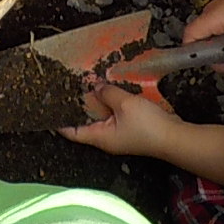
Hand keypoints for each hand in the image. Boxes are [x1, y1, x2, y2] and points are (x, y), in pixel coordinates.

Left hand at [58, 83, 181, 156]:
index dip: (59, 122)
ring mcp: (119, 134)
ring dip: (96, 102)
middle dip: (78, 105)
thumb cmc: (148, 126)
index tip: (49, 110)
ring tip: (86, 84)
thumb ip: (107, 93)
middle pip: (85, 122)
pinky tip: (110, 89)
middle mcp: (106, 138)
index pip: (72, 133)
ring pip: (101, 116)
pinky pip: (115, 114)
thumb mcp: (124, 104)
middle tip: (69, 87)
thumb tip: (96, 86)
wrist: (174, 137)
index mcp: (100, 137)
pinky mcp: (130, 128)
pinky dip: (110, 103)